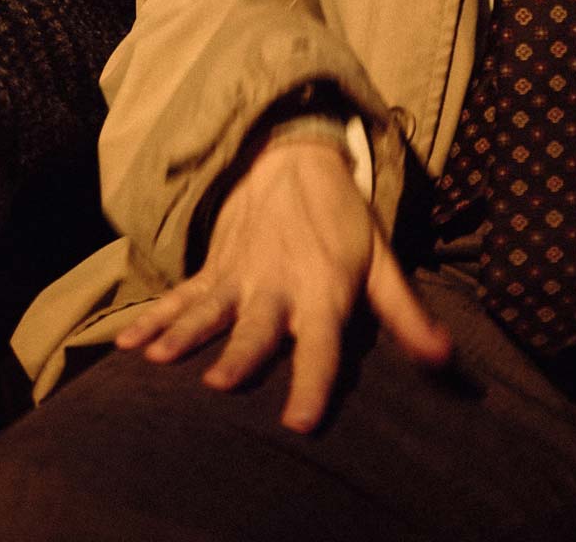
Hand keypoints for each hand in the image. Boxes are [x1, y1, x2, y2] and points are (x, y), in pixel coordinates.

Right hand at [115, 137, 450, 431]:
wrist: (293, 154)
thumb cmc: (342, 218)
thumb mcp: (381, 261)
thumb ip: (406, 315)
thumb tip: (447, 360)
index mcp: (324, 291)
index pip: (321, 347)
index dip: (312, 384)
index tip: (298, 422)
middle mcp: (277, 285)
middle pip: (256, 328)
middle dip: (238, 355)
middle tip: (217, 383)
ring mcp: (240, 274)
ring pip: (209, 309)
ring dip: (184, 334)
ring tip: (159, 358)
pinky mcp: (214, 266)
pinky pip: (181, 295)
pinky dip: (155, 317)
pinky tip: (129, 342)